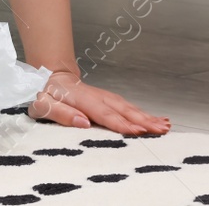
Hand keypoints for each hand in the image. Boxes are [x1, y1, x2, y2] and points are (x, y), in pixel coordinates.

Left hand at [27, 71, 169, 135]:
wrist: (48, 76)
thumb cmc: (44, 94)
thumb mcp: (43, 105)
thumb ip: (62, 114)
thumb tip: (83, 123)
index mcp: (81, 99)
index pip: (104, 114)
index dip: (121, 123)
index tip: (138, 131)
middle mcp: (97, 96)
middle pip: (122, 109)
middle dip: (144, 120)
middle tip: (162, 130)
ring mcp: (104, 96)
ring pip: (128, 107)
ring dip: (147, 116)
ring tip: (165, 126)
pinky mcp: (107, 98)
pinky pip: (127, 106)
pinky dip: (142, 112)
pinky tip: (155, 119)